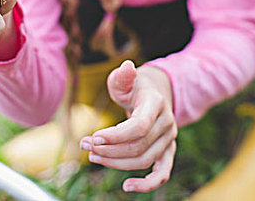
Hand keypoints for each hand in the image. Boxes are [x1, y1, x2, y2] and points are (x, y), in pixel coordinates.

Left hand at [80, 60, 177, 192]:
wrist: (156, 92)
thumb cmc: (135, 86)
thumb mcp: (125, 79)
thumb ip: (123, 76)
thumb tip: (126, 68)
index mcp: (156, 104)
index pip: (138, 127)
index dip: (115, 136)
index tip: (93, 138)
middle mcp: (167, 124)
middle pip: (138, 146)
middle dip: (108, 149)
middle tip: (85, 145)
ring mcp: (169, 139)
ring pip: (144, 160)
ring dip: (116, 162)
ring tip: (93, 156)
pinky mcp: (167, 151)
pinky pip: (162, 173)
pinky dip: (148, 184)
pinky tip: (127, 186)